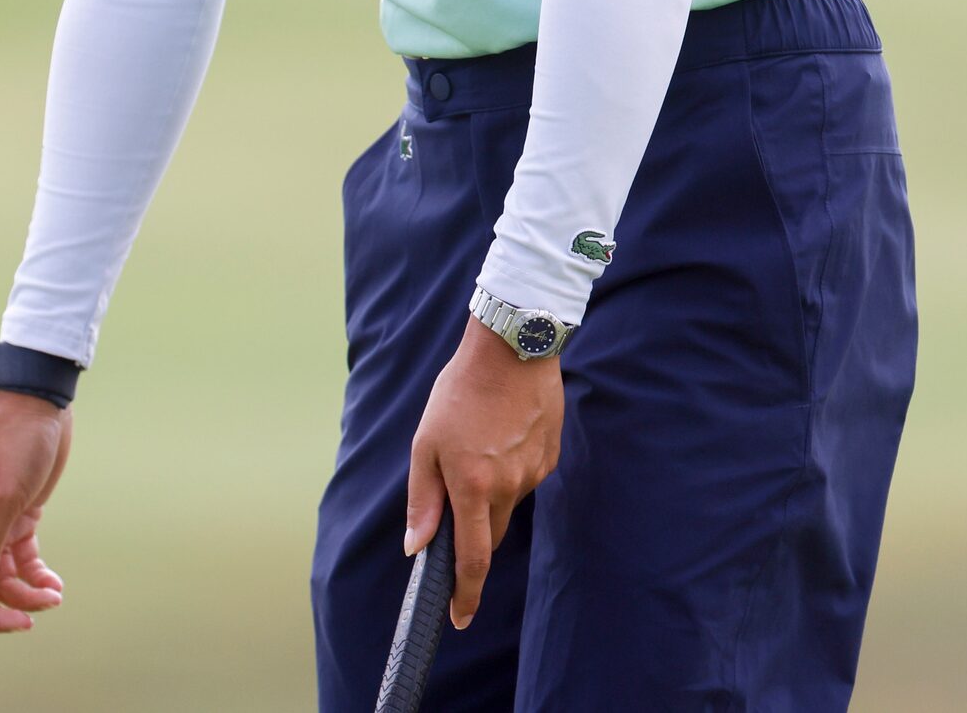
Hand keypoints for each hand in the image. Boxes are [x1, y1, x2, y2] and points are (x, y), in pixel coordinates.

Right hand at [0, 390, 72, 646]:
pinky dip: (37, 578)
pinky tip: (55, 585)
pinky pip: (23, 562)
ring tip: (53, 597)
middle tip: (29, 623)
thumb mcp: (1, 498)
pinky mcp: (20, 519)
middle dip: (0, 611)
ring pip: (2, 579)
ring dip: (26, 596)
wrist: (40, 408)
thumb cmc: (14, 447)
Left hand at [404, 316, 563, 629]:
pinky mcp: (549, 458)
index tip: (458, 618)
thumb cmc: (459, 392)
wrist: (512, 348)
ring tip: (475, 446)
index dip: (464, 595)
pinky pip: (524, 480)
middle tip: (453, 504)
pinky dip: (508, 472)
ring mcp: (534, 473)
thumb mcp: (425, 442)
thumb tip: (417, 547)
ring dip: (489, 495)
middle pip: (489, 537)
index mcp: (472, 486)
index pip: (472, 560)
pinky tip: (498, 436)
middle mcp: (508, 487)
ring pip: (507, 505)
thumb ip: (423, 499)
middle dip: (470, 537)